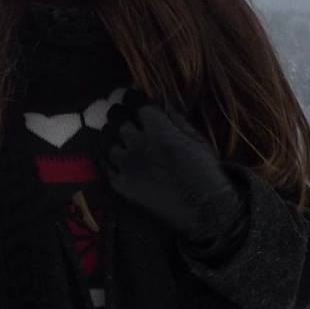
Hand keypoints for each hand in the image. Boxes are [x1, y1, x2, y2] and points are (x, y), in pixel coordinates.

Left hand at [99, 100, 246, 257]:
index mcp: (160, 130)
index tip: (132, 98)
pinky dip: (105, 157)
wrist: (204, 210)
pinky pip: (104, 165)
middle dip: (119, 113)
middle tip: (120, 114)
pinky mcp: (122, 186)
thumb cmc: (206, 173)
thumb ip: (177, 119)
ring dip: (111, 135)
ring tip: (114, 134)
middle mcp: (139, 145)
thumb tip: (162, 102)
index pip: (137, 105)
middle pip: (118, 119)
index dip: (133, 99)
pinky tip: (109, 154)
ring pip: (107, 140)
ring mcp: (127, 166)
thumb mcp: (197, 140)